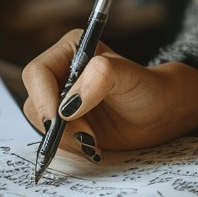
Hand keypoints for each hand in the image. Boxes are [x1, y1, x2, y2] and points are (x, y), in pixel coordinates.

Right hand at [22, 30, 197, 158]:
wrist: (162, 113)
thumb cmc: (150, 87)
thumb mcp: (130, 76)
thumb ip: (101, 77)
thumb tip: (69, 103)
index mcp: (72, 49)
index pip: (37, 73)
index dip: (44, 98)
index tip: (61, 120)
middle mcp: (62, 72)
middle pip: (35, 101)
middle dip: (57, 124)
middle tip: (87, 135)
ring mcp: (62, 99)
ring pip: (41, 123)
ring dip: (64, 138)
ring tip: (94, 140)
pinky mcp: (67, 123)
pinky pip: (52, 138)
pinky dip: (68, 146)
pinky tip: (92, 145)